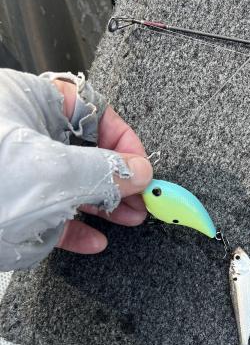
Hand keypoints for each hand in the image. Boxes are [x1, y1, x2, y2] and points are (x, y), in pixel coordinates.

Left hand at [0, 69, 152, 271]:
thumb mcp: (50, 172)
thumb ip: (102, 171)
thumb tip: (138, 170)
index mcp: (28, 104)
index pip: (91, 110)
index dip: (122, 140)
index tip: (141, 168)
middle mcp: (23, 135)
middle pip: (85, 150)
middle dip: (116, 177)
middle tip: (140, 198)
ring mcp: (17, 173)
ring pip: (70, 185)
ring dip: (102, 205)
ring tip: (128, 219)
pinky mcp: (11, 207)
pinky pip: (51, 214)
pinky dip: (75, 229)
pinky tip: (94, 240)